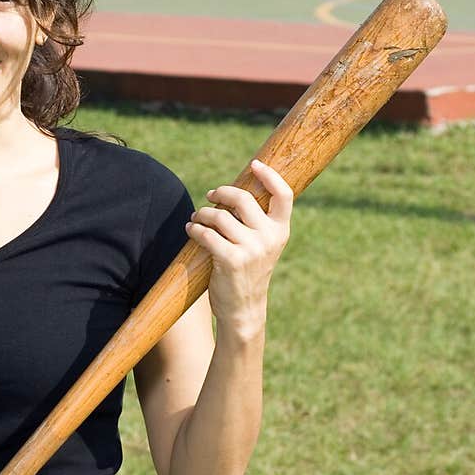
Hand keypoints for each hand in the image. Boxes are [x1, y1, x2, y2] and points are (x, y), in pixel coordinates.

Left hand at [185, 159, 292, 335]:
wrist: (244, 309)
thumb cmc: (248, 272)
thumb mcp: (262, 245)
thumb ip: (257, 222)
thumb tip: (234, 192)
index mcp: (280, 231)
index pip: (284, 194)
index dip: (270, 176)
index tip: (255, 165)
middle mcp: (269, 238)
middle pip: (243, 199)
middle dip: (222, 193)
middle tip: (211, 195)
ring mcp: (252, 250)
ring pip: (220, 216)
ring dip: (202, 214)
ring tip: (196, 218)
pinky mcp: (231, 260)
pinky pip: (207, 234)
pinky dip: (195, 229)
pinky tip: (191, 229)